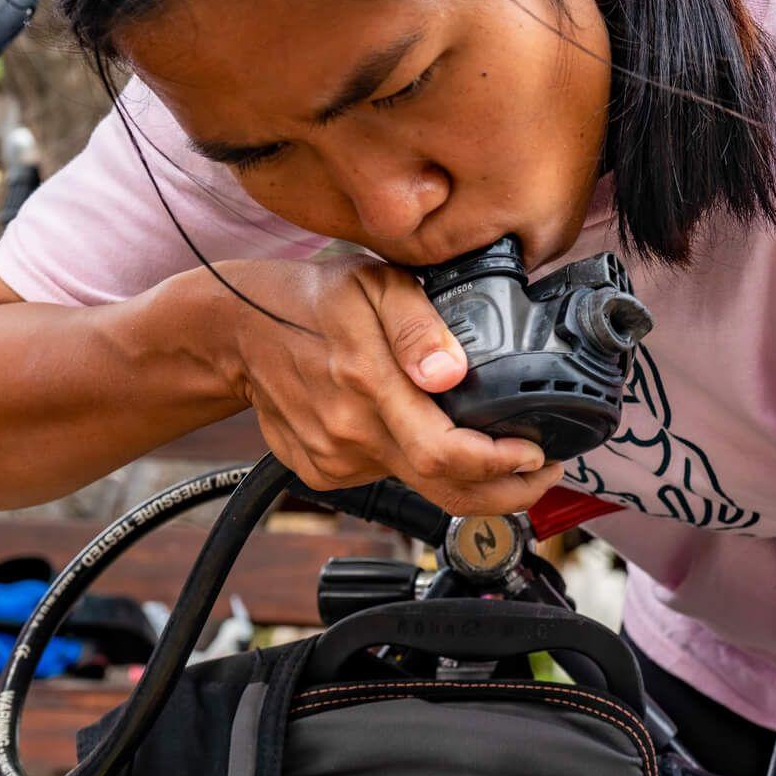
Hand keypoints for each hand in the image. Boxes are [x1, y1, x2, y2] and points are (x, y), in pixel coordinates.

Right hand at [214, 256, 566, 516]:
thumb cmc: (311, 299)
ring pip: (416, 483)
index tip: (537, 455)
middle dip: (505, 492)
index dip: (501, 466)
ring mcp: (333, 458)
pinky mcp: (321, 471)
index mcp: (369, 384)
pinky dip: (411, 460)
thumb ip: (419, 326)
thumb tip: (453, 372)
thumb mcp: (374, 283)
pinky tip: (408, 424)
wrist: (234, 332)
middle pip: (443, 490)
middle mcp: (351, 432)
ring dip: (458, 471)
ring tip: (483, 438)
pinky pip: (383, 475)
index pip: (447, 454)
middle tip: (540, 473)